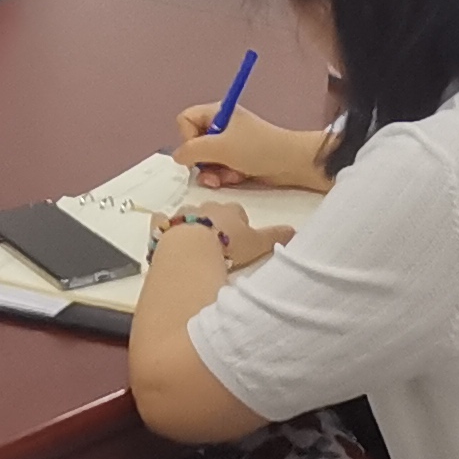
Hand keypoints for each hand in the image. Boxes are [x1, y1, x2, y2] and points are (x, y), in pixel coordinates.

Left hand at [166, 200, 289, 271]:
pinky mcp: (162, 226)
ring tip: (196, 246)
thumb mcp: (257, 244)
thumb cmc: (228, 246)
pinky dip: (163, 225)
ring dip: (192, 225)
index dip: (239, 223)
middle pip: (214, 211)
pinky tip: (165, 235)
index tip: (240, 238)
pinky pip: (161, 220)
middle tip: (220, 244)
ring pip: (189, 215)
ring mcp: (182, 214)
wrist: (191, 251)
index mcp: (230, 210)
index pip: (238, 211)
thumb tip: (297, 230)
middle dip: (216, 223)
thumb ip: (276, 237)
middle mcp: (206, 207)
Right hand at [174, 103, 332, 190]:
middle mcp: (220, 126)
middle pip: (194, 143)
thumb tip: (177, 157)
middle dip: (201, 161)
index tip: (199, 149)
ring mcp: (229, 144)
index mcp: (217, 113)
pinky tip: (235, 179)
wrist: (291, 163)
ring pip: (205, 160)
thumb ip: (192, 151)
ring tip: (225, 178)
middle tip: (211, 170)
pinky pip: (218, 169)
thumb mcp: (220, 147)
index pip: (185, 120)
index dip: (187, 137)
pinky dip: (223, 176)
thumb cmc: (256, 148)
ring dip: (212, 172)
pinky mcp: (237, 160)